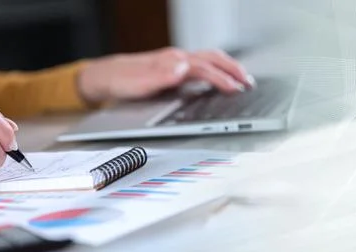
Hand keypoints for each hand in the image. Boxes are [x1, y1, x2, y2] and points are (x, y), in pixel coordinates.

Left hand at [77, 47, 252, 102]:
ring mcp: (177, 62)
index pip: (204, 68)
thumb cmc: (122, 82)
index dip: (222, 79)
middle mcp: (177, 59)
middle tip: (250, 83)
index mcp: (172, 62)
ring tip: (243, 80)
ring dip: (229, 68)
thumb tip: (183, 69)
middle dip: (234, 69)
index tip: (236, 89)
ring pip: (210, 59)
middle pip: (213, 59)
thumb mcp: (138, 84)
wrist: (105, 77)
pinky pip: (204, 64)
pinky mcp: (176, 68)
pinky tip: (222, 79)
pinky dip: (219, 70)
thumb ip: (162, 77)